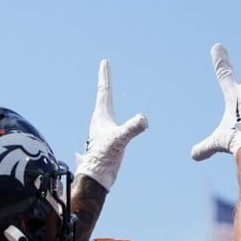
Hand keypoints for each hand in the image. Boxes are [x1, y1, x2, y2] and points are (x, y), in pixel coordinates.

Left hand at [75, 59, 148, 190]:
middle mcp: (100, 121)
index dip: (105, 76)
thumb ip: (132, 128)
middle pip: (103, 96)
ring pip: (104, 110)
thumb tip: (144, 119)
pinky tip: (107, 121)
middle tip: (105, 68)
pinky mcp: (106, 141)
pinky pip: (109, 124)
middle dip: (105, 82)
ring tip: (106, 92)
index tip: (104, 62)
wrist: (96, 178)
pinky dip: (109, 116)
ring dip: (106, 99)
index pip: (104, 90)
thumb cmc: (104, 158)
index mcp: (102, 116)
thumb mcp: (120, 140)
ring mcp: (102, 131)